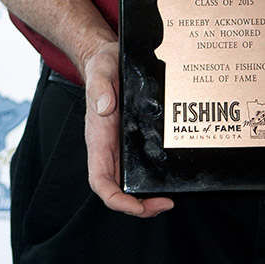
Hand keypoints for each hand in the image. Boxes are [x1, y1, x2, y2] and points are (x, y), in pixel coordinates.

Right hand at [83, 40, 174, 217]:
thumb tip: (106, 107)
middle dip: (137, 206)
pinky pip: (138, 165)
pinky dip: (150, 177)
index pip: (100, 181)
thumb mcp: (101, 71)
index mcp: (98, 139)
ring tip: (167, 198)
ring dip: (145, 196)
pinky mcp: (131, 138)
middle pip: (117, 189)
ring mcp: (119, 145)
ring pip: (127, 182)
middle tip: (164, 204)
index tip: (136, 206)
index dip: (116, 200)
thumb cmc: (101, 67)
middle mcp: (108, 147)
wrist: (108, 58)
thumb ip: (100, 88)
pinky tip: (167, 177)